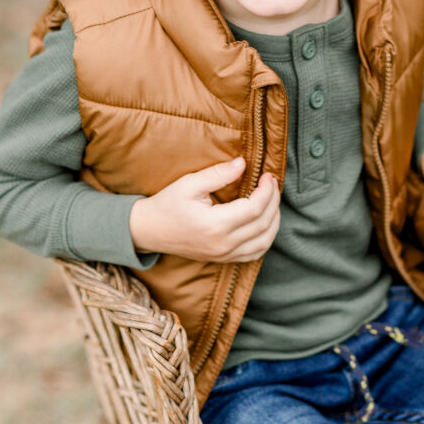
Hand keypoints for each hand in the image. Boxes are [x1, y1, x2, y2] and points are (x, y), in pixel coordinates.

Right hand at [129, 157, 280, 261]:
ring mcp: (224, 255)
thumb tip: (243, 163)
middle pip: (264, 224)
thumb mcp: (190, 183)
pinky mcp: (223, 259)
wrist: (149, 231)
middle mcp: (223, 244)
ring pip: (264, 242)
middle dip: (274, 201)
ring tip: (271, 199)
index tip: (267, 175)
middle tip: (272, 182)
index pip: (255, 209)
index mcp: (215, 225)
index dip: (267, 191)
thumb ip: (218, 174)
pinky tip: (265, 221)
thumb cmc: (168, 204)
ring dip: (274, 220)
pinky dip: (266, 237)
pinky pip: (255, 253)